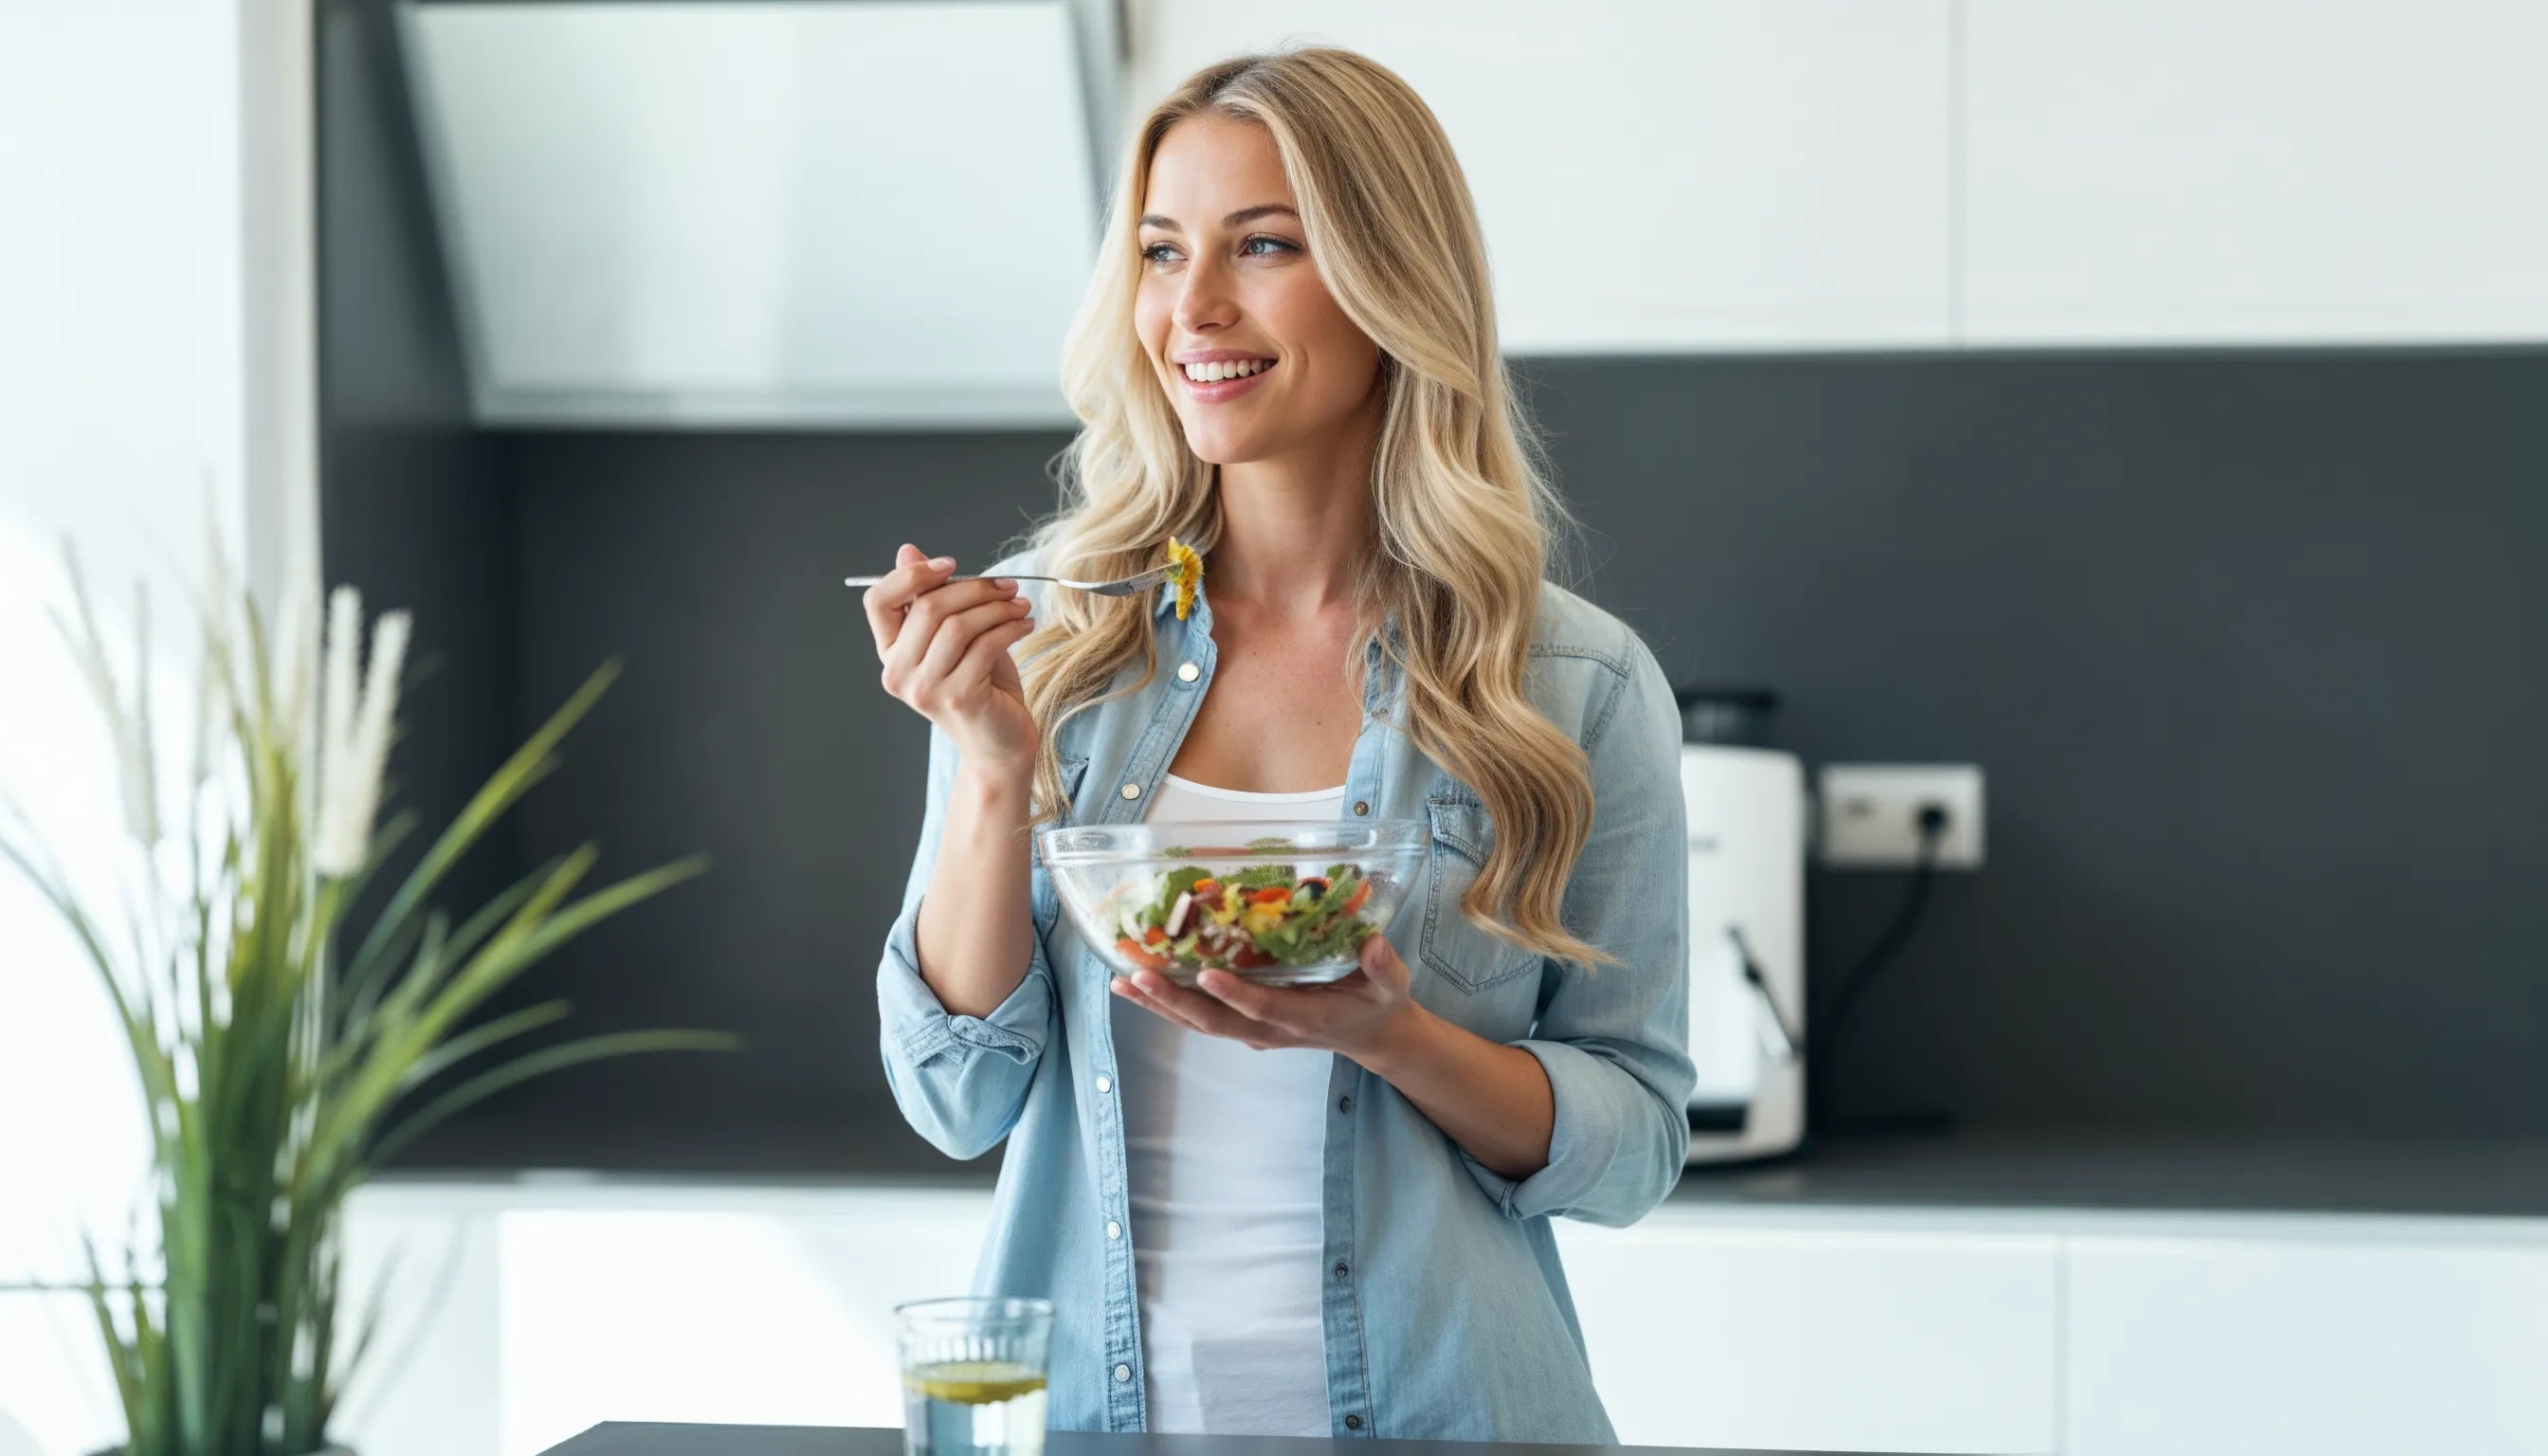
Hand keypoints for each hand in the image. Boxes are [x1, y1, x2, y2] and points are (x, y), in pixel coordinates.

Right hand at [863, 543, 1038, 781]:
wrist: (1000, 744)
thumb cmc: (980, 686)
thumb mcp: (954, 636)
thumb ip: (932, 598)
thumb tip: (908, 551)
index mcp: (890, 654)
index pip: (878, 601)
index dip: (911, 575)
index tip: (951, 565)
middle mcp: (898, 673)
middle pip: (926, 607)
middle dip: (973, 588)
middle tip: (1007, 586)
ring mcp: (925, 688)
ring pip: (957, 625)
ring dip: (996, 607)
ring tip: (1020, 605)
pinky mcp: (957, 697)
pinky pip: (984, 645)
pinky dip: (1010, 627)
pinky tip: (1025, 625)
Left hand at [1109, 933, 1438, 1074]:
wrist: (1373, 1036)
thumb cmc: (1379, 1002)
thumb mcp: (1392, 984)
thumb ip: (1384, 965)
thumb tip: (1375, 943)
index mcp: (1304, 1017)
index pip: (1262, 1007)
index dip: (1234, 994)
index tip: (1205, 973)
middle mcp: (1270, 1028)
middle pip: (1213, 1020)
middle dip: (1173, 1000)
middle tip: (1136, 977)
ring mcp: (1253, 1030)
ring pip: (1198, 1022)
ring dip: (1159, 1004)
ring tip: (1121, 981)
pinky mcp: (1244, 1026)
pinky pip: (1200, 1019)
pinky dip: (1167, 1005)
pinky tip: (1137, 986)